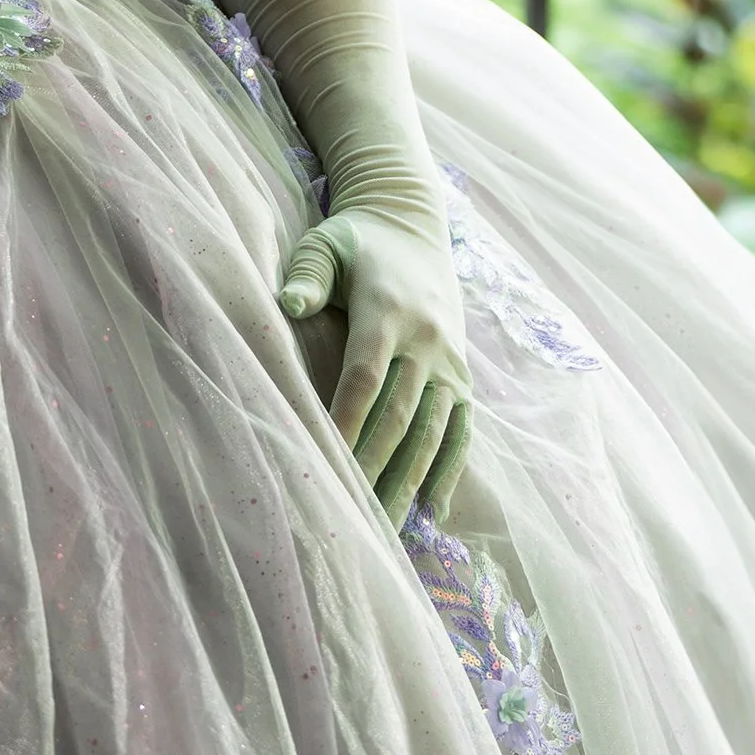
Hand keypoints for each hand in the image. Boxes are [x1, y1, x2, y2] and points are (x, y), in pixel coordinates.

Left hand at [279, 206, 470, 527]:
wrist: (414, 227)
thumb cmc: (356, 242)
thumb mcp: (327, 243)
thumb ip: (309, 273)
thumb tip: (289, 303)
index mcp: (387, 312)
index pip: (364, 377)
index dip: (346, 420)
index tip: (324, 460)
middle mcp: (426, 341)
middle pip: (399, 415)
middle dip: (373, 466)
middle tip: (349, 515)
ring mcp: (450, 363)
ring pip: (431, 431)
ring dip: (409, 480)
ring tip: (385, 528)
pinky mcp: (464, 377)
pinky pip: (461, 432)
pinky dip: (449, 471)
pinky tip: (432, 512)